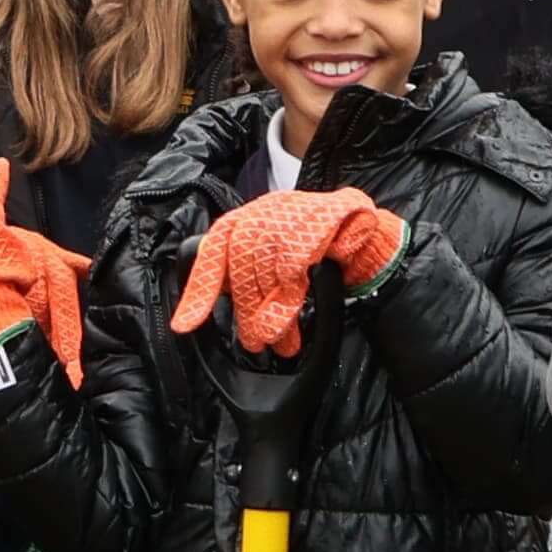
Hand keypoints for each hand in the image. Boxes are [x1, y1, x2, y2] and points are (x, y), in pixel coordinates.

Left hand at [169, 184, 407, 354]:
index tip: (185, 326)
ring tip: (279, 338)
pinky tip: (294, 307)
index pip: (213, 253)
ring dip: (273, 307)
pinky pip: (296, 256)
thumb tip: (223, 320)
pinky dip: (291, 286)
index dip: (199, 290)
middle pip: (241, 262)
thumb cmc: (316, 257)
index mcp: (246, 220)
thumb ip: (250, 284)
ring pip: (269, 263)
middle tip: (256, 342)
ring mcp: (293, 208)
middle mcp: (264, 210)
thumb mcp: (275, 272)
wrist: (366, 240)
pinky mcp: (322, 215)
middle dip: (248, 308)